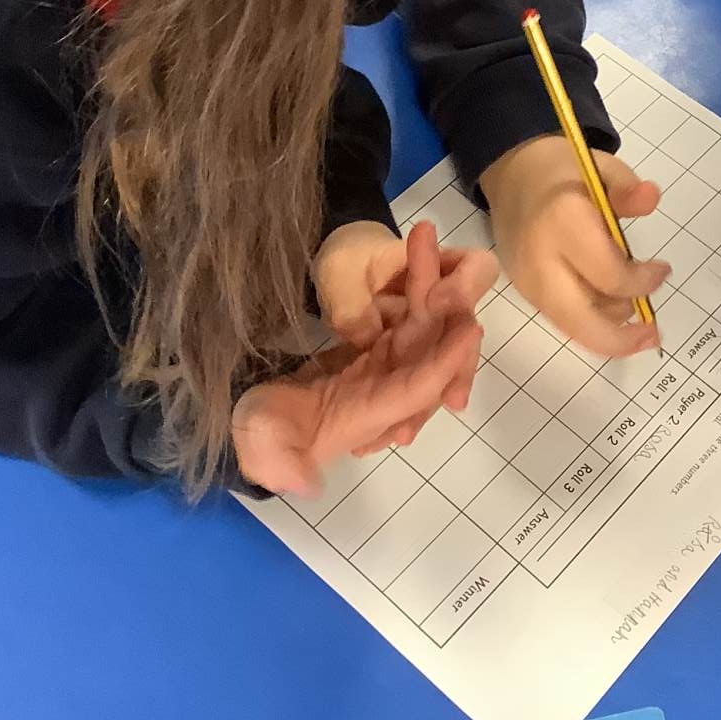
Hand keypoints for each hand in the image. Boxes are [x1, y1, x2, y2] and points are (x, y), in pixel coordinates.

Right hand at [232, 222, 488, 495]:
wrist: (251, 413)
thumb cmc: (259, 430)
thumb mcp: (262, 446)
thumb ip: (279, 462)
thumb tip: (301, 484)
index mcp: (369, 414)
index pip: (417, 389)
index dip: (444, 363)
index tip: (469, 328)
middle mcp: (388, 390)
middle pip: (432, 351)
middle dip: (449, 314)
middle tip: (454, 267)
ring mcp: (383, 366)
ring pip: (422, 324)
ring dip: (427, 282)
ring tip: (422, 235)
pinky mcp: (373, 347)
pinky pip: (403, 312)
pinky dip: (412, 281)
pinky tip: (415, 245)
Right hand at [480, 136, 666, 358]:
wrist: (510, 175)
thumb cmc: (561, 169)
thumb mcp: (599, 166)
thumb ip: (627, 187)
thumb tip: (651, 199)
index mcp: (561, 221)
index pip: (608, 274)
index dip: (642, 282)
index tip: (661, 271)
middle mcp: (540, 260)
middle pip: (581, 321)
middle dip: (621, 339)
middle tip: (652, 335)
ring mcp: (527, 281)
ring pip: (571, 327)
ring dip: (608, 325)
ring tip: (629, 299)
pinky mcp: (523, 292)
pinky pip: (561, 319)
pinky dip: (590, 320)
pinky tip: (610, 304)